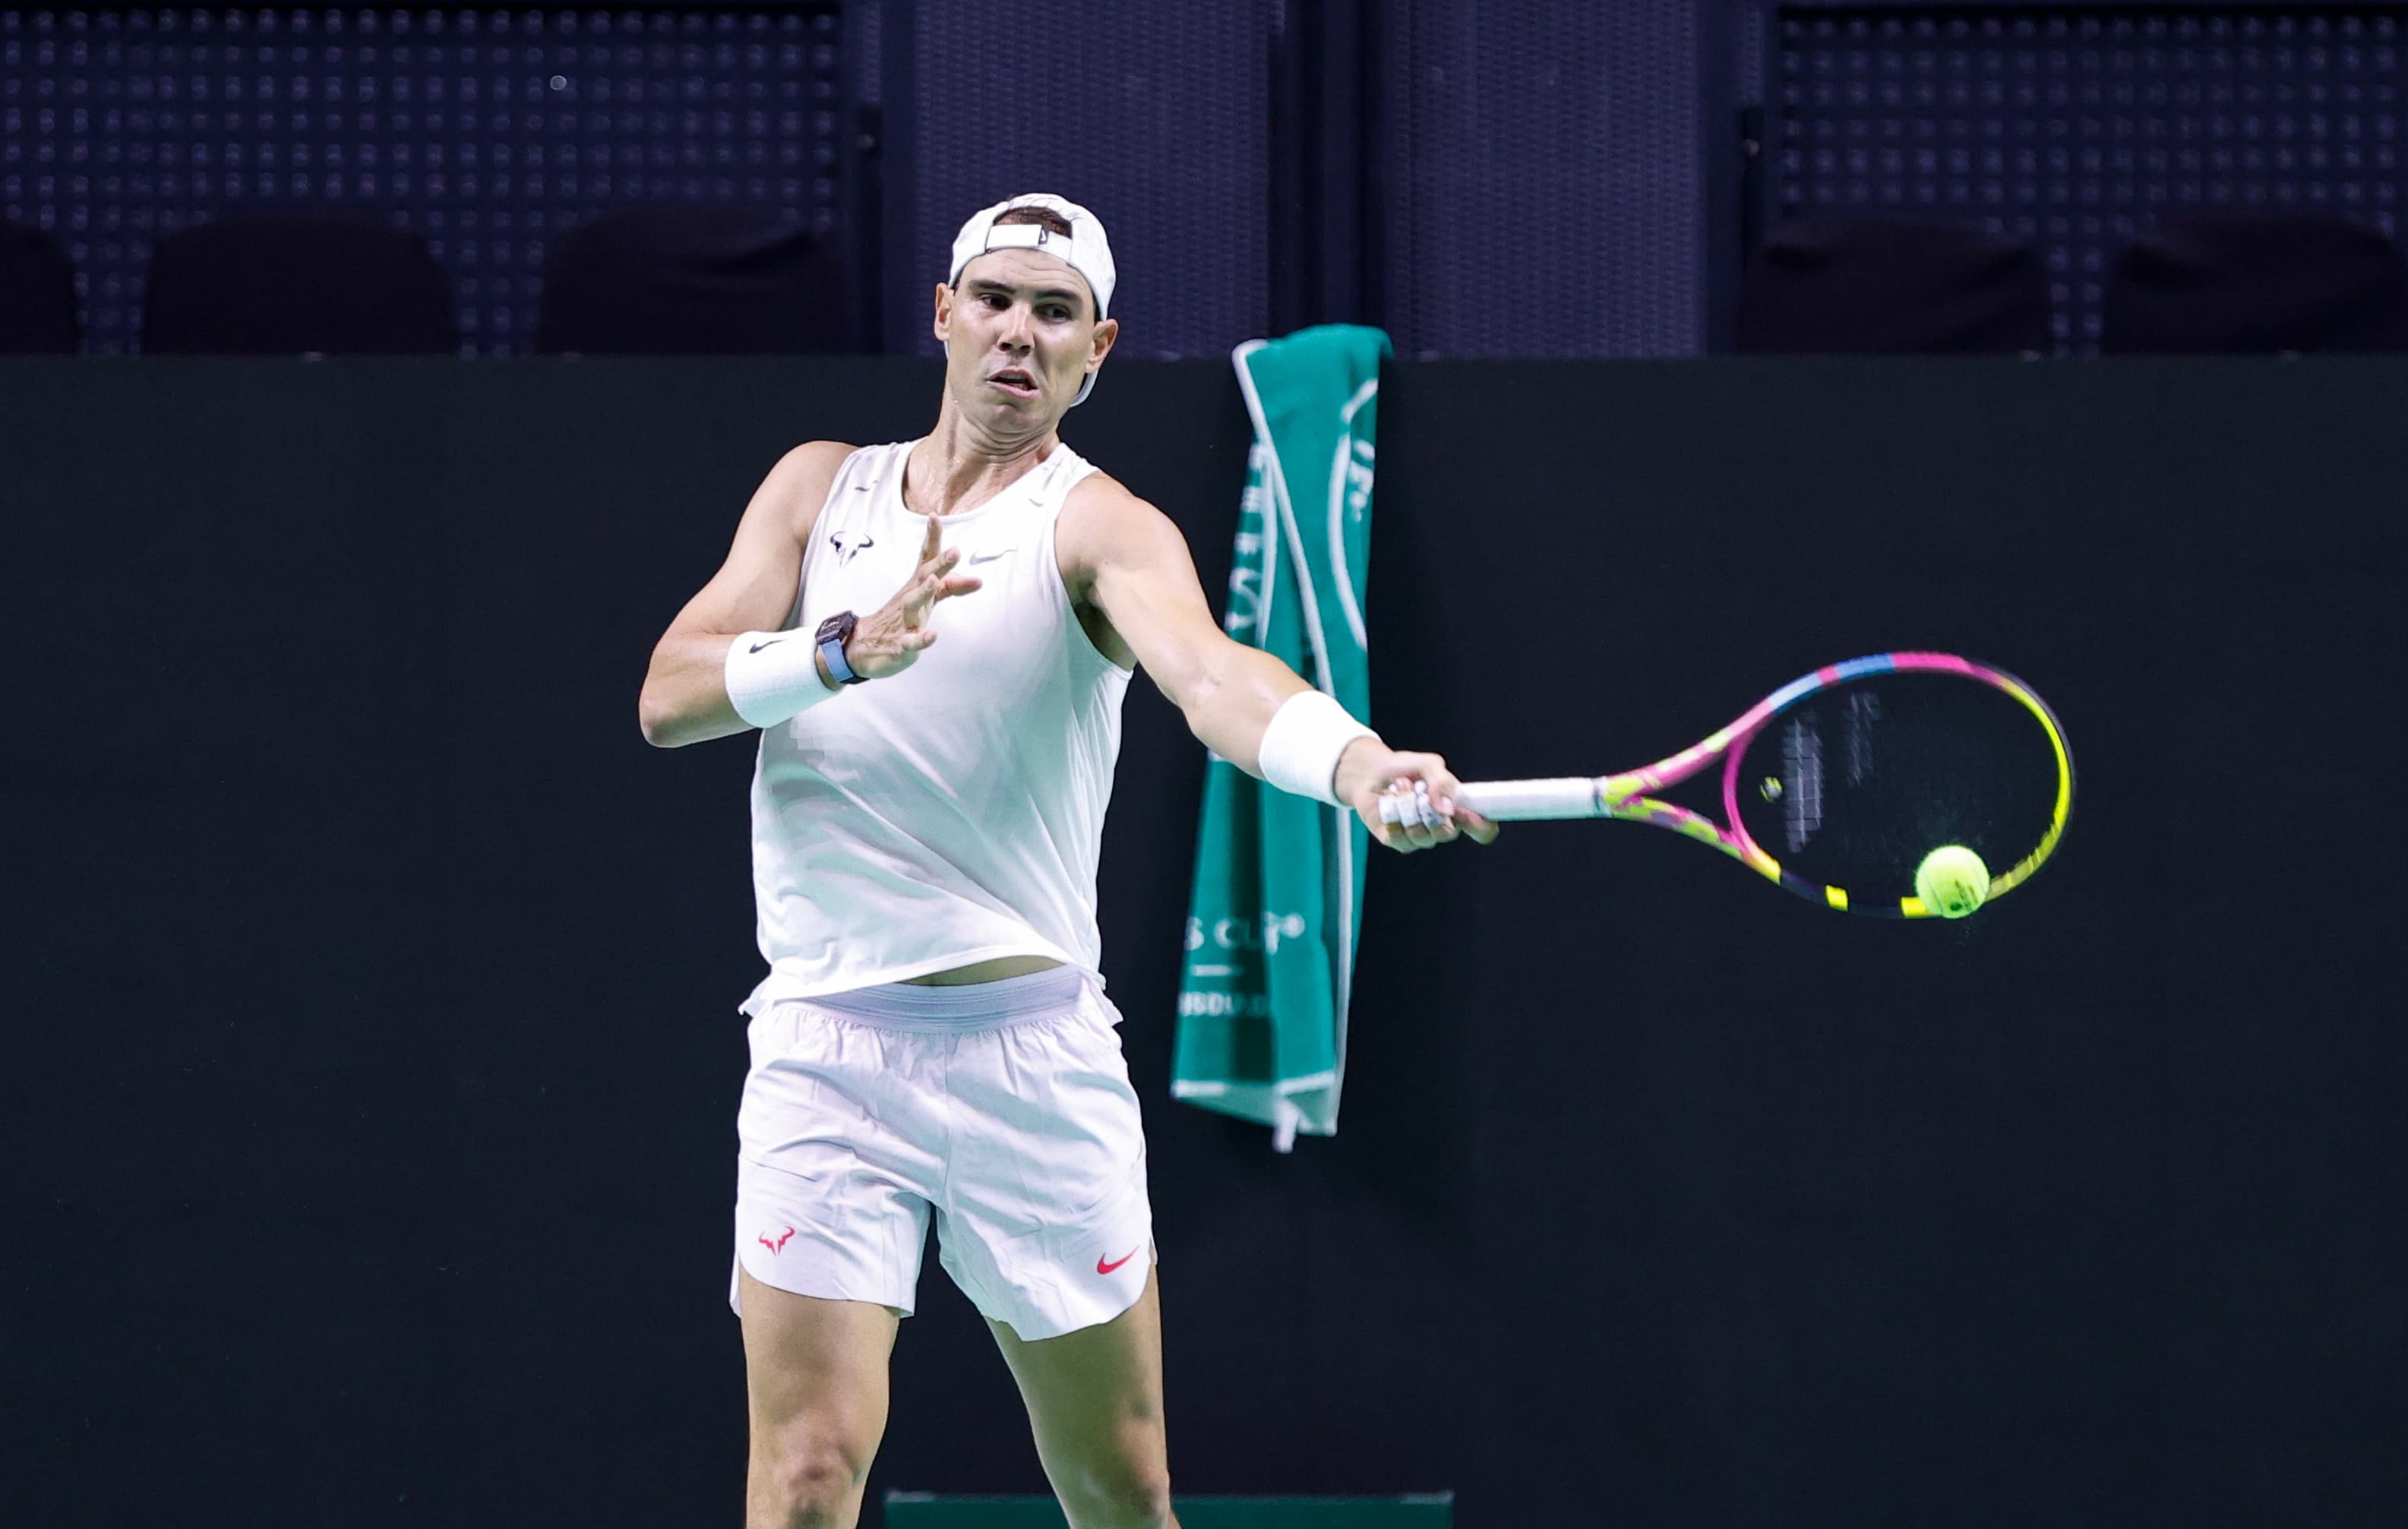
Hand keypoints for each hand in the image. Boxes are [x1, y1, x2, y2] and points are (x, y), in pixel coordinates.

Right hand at [844, 513, 982, 679]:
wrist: (863, 647)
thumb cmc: (902, 618)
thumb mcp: (927, 600)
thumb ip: (951, 588)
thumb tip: (978, 580)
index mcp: (917, 586)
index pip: (925, 559)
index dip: (931, 539)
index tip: (934, 516)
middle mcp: (910, 599)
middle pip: (924, 576)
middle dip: (939, 563)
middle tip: (955, 551)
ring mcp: (904, 621)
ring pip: (913, 604)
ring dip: (923, 592)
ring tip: (933, 581)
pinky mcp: (901, 645)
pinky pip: (911, 642)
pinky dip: (922, 639)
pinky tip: (933, 635)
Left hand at [1336, 740, 1498, 853]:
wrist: (1370, 771)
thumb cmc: (1404, 768)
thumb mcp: (1428, 764)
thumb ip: (1442, 781)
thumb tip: (1446, 808)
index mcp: (1456, 809)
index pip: (1482, 830)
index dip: (1482, 827)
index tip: (1468, 814)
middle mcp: (1440, 826)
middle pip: (1448, 834)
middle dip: (1430, 810)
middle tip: (1417, 789)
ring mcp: (1419, 836)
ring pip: (1422, 836)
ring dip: (1408, 808)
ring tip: (1397, 789)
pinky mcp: (1397, 841)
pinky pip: (1400, 838)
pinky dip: (1392, 816)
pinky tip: (1388, 802)